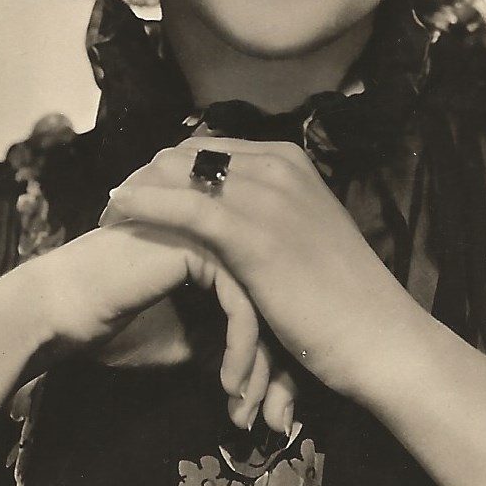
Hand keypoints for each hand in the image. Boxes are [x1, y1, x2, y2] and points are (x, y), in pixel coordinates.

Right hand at [4, 221, 261, 413]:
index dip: (272, 357)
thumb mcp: (180, 340)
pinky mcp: (198, 244)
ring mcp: (210, 233)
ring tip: (244, 405)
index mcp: (216, 248)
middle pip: (271, 301)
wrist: (54, 311)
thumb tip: (262, 373)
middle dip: (276, 366)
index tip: (265, 406)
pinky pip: (240, 302)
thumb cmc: (107, 325)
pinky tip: (228, 382)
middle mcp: (218, 234)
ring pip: (262, 303)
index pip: (265, 300)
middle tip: (268, 415)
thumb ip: (220, 341)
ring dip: (259, 364)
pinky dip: (241, 349)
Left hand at [102, 138, 411, 405]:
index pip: (208, 149)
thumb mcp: (304, 235)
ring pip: (179, 173)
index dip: (166, 169)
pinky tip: (118, 212)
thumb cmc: (342, 299)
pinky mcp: (253, 231)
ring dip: (136, 189)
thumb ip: (269, 214)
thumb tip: (225, 213)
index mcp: (289, 161)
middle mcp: (278, 165)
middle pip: (187, 154)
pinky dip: (144, 204)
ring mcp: (267, 194)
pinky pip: (183, 205)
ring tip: (108, 216)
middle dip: (145, 175)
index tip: (137, 193)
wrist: (378, 336)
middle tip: (114, 206)